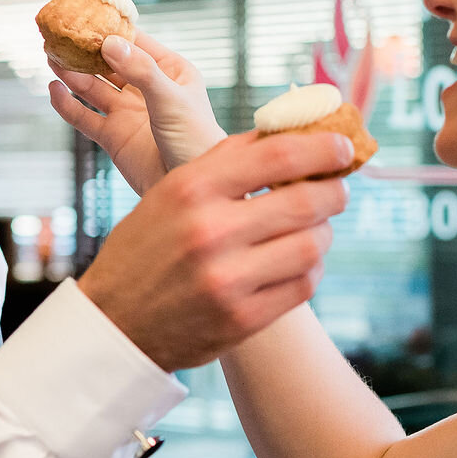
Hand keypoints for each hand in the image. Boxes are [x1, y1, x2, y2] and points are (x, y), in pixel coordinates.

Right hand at [49, 33, 224, 195]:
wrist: (189, 186)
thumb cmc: (196, 140)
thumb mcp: (171, 99)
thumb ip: (141, 71)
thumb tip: (109, 43)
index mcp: (170, 72)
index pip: (136, 43)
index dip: (111, 30)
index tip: (86, 17)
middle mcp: (147, 89)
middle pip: (109, 64)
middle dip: (85, 51)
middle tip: (60, 35)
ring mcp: (128, 113)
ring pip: (93, 87)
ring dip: (73, 73)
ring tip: (50, 56)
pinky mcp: (113, 137)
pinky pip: (85, 117)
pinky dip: (67, 104)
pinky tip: (54, 90)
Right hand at [80, 130, 352, 371]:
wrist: (114, 324)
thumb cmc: (147, 249)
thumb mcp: (169, 193)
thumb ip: (225, 161)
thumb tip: (289, 132)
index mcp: (191, 189)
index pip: (277, 155)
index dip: (322, 147)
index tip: (341, 147)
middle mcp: (210, 232)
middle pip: (307, 199)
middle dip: (334, 190)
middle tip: (337, 188)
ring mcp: (228, 280)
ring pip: (313, 244)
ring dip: (323, 232)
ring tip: (314, 228)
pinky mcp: (242, 319)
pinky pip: (304, 284)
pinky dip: (311, 267)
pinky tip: (298, 261)